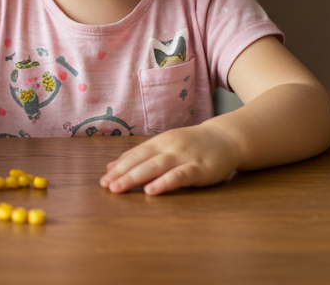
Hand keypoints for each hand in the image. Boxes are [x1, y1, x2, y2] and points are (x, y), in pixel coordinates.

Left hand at [100, 123, 242, 194]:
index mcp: (158, 142)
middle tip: (106, 186)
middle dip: (122, 174)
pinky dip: (164, 183)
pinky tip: (151, 190)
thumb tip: (111, 167)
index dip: (118, 168)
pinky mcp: (200, 168)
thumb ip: (140, 157)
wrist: (226, 139)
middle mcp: (168, 147)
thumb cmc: (192, 145)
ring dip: (135, 178)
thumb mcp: (164, 147)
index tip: (103, 181)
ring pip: (155, 167)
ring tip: (120, 188)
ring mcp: (184, 157)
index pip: (134, 156)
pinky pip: (179, 176)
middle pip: (141, 161)